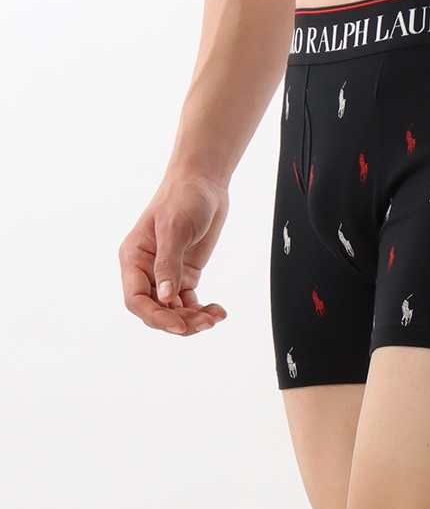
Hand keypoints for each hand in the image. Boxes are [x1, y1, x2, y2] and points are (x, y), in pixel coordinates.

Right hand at [119, 173, 229, 335]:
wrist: (204, 184)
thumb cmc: (184, 198)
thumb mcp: (175, 229)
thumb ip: (168, 264)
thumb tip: (166, 298)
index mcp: (133, 258)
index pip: (136, 299)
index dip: (155, 316)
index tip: (180, 325)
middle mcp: (146, 270)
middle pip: (155, 309)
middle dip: (178, 321)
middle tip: (206, 323)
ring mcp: (166, 274)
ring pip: (173, 310)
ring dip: (193, 319)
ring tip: (216, 317)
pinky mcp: (185, 274)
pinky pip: (189, 302)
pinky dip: (201, 310)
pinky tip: (218, 312)